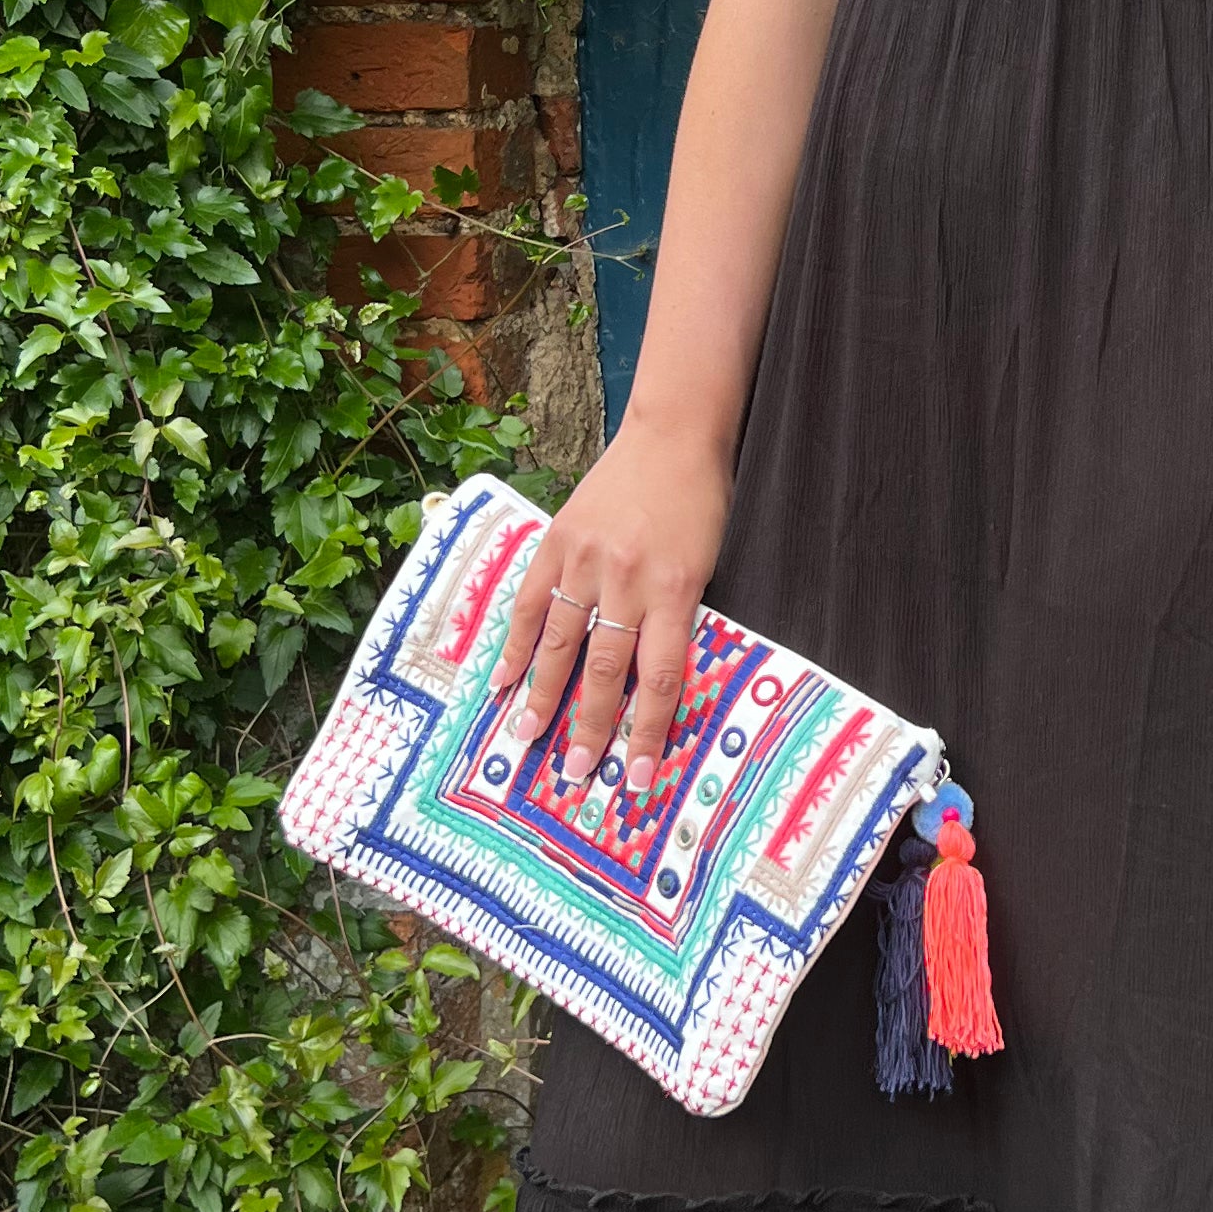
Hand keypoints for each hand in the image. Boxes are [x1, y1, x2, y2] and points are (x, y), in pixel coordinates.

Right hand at [489, 416, 733, 795]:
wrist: (674, 433)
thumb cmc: (703, 503)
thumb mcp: (709, 565)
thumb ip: (679, 619)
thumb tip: (648, 685)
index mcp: (678, 590)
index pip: (659, 678)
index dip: (647, 733)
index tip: (638, 778)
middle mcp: (629, 579)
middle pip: (604, 668)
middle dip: (588, 726)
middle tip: (574, 773)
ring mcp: (587, 558)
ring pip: (560, 640)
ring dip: (542, 694)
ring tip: (526, 736)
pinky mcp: (558, 538)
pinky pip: (531, 600)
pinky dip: (517, 642)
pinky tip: (504, 679)